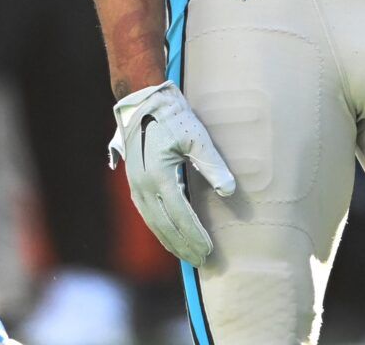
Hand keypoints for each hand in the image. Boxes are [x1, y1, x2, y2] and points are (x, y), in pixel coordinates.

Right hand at [107, 81, 236, 263]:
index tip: (210, 251)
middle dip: (184, 246)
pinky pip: (148, 215)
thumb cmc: (173, 118)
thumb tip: (229, 191)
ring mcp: (136, 186)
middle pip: (165, 226)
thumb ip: (212, 165)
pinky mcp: (135, 183)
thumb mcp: (196, 137)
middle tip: (203, 262)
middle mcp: (143, 186)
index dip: (195, 236)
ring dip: (171, 242)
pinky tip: (170, 237)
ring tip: (188, 257)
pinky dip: (160, 230)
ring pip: (154, 224)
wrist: (144, 102)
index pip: (180, 216)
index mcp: (158, 177)